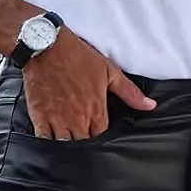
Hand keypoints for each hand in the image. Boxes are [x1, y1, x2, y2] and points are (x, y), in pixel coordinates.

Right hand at [22, 30, 155, 139]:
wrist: (46, 45)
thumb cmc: (78, 56)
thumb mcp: (109, 71)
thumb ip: (129, 92)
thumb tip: (150, 106)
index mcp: (96, 111)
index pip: (102, 136)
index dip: (100, 135)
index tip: (96, 129)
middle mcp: (78, 120)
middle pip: (84, 144)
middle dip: (85, 140)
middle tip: (82, 133)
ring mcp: (58, 120)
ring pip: (66, 145)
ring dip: (68, 143)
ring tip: (68, 136)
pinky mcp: (40, 117)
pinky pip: (45, 140)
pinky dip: (48, 143)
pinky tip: (51, 138)